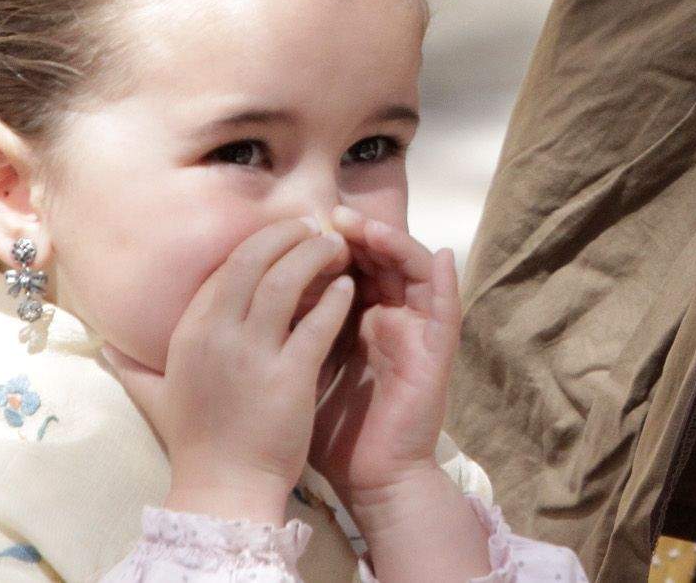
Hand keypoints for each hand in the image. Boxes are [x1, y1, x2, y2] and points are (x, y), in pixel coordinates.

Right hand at [104, 219, 354, 524]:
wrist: (222, 491)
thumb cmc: (197, 444)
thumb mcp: (157, 398)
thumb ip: (132, 367)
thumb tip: (105, 345)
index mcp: (187, 334)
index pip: (223, 269)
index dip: (255, 245)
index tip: (280, 235)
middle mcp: (215, 336)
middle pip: (253, 260)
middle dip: (286, 235)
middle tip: (312, 226)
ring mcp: (251, 355)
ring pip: (286, 280)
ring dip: (314, 254)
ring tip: (335, 246)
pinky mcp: (288, 376)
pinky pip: (318, 321)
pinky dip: (335, 298)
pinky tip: (347, 287)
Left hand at [309, 208, 461, 520]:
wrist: (368, 480)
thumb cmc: (330, 429)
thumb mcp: (301, 366)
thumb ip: (291, 328)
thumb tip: (250, 290)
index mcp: (356, 318)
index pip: (348, 264)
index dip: (329, 241)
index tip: (299, 226)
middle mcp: (389, 316)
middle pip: (380, 258)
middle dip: (358, 233)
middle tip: (332, 215)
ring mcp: (416, 330)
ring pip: (413, 270)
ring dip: (394, 245)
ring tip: (367, 228)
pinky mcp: (437, 351)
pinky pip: (446, 306)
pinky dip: (444, 279)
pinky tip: (437, 254)